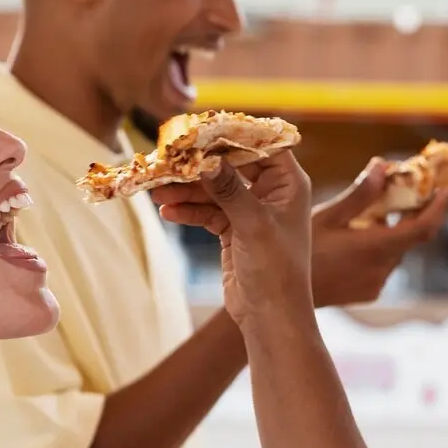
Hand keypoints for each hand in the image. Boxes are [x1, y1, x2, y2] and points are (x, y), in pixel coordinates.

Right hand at [152, 152, 312, 329]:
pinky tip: (167, 212)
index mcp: (289, 183)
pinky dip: (188, 211)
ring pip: (214, 189)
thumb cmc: (276, 271)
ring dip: (186, 190)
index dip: (231, 135)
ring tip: (158, 191)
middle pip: (231, 165)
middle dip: (199, 165)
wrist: (270, 316)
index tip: (199, 131)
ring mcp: (251, 210)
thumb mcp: (253, 225)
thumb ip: (230, 190)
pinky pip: (207, 211)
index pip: (261, 144)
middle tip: (168, 160)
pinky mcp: (234, 229)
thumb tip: (206, 159)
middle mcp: (272, 191)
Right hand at [309, 158, 447, 307]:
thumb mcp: (326, 216)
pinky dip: (379, 247)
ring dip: (390, 231)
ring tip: (371, 212)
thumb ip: (360, 194)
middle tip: (402, 189)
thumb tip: (383, 167)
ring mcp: (375, 284)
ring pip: (395, 250)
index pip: (423, 228)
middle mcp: (382, 269)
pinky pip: (383, 264)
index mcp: (375, 248)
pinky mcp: (367, 293)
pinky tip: (356, 237)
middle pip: (408, 237)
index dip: (440, 209)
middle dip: (408, 213)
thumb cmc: (298, 251)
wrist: (280, 295)